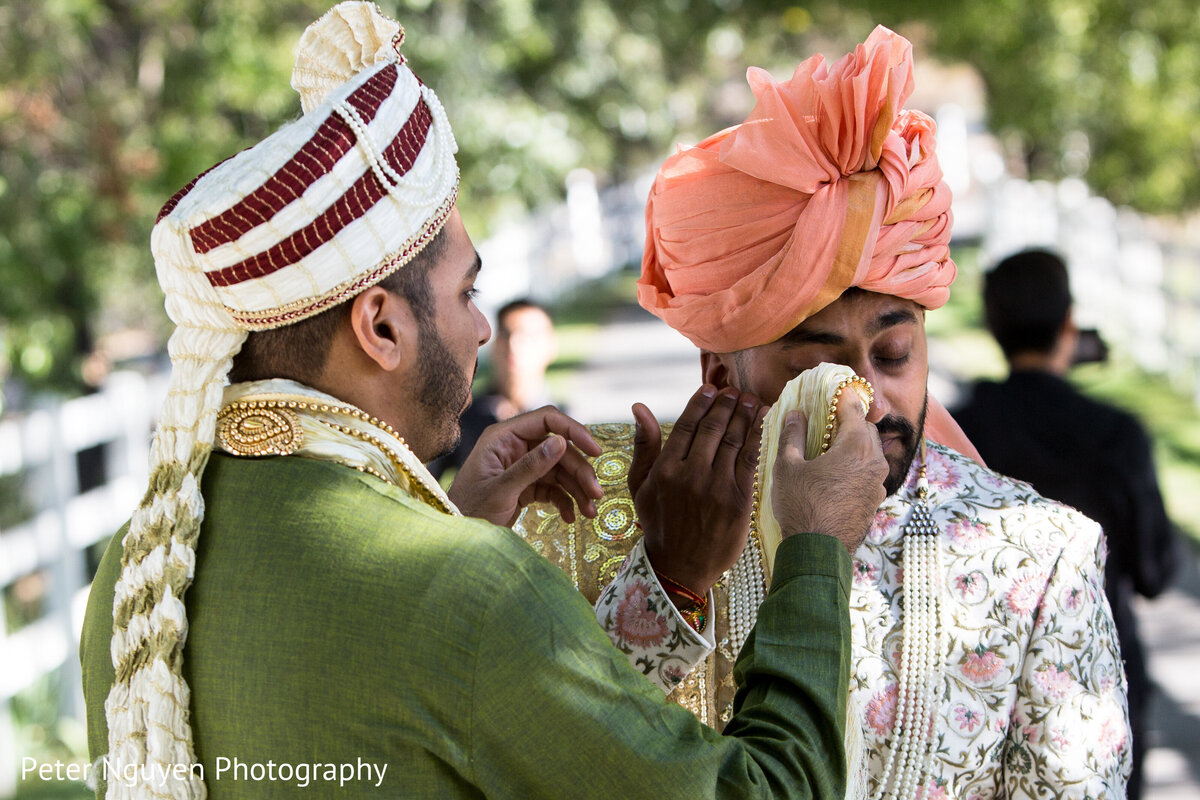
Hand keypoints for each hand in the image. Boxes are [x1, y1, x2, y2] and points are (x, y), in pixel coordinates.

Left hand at [448, 406, 602, 526]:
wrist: (457, 535)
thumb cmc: (469, 511)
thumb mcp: (501, 490)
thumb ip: (530, 466)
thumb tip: (560, 441)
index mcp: (503, 437)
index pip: (546, 420)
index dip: (574, 431)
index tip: (595, 451)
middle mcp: (514, 446)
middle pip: (559, 449)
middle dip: (579, 471)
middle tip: (596, 494)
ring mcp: (521, 466)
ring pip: (560, 470)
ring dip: (578, 489)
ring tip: (590, 512)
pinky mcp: (525, 485)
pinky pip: (553, 487)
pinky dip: (565, 501)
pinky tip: (571, 517)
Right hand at [629, 385, 766, 596]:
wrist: (680, 567)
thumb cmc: (658, 522)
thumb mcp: (639, 485)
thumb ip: (643, 445)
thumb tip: (639, 407)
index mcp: (666, 469)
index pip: (687, 425)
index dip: (701, 402)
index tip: (711, 388)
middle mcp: (691, 475)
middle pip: (713, 429)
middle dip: (726, 405)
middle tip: (735, 390)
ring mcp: (717, 487)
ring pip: (733, 441)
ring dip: (744, 416)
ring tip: (750, 400)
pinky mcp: (739, 500)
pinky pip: (750, 460)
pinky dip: (757, 437)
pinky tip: (762, 422)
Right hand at [768, 401, 887, 554]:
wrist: (818, 553)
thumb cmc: (800, 506)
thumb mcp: (787, 467)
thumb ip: (791, 436)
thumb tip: (795, 414)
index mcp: (855, 446)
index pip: (854, 409)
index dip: (843, 396)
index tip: (835, 389)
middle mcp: (874, 462)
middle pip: (866, 430)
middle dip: (849, 422)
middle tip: (828, 421)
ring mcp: (878, 484)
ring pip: (870, 453)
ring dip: (854, 446)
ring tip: (830, 449)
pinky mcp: (875, 502)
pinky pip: (869, 474)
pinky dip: (856, 467)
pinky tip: (836, 475)